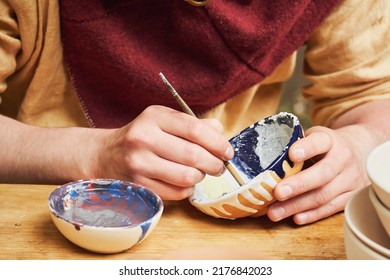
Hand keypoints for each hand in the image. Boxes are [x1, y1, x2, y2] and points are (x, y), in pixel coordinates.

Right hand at [94, 105, 233, 199]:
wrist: (106, 155)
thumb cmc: (143, 137)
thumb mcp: (163, 121)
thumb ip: (194, 125)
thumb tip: (220, 133)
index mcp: (154, 117)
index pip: (195, 129)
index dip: (218, 143)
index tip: (228, 152)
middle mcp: (144, 138)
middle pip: (194, 155)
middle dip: (215, 164)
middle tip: (219, 167)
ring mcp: (139, 164)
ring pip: (187, 177)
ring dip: (200, 177)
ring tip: (198, 173)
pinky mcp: (138, 185)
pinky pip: (177, 193)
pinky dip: (187, 190)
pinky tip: (183, 182)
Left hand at [267, 125, 372, 224]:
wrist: (359, 151)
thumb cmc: (324, 146)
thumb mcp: (312, 137)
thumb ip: (294, 144)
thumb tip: (262, 158)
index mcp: (330, 140)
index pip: (320, 141)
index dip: (307, 148)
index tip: (292, 154)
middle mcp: (343, 159)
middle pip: (323, 174)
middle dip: (299, 185)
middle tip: (277, 192)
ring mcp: (350, 179)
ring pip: (324, 195)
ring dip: (297, 205)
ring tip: (275, 212)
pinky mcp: (351, 197)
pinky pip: (331, 208)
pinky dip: (312, 215)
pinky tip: (295, 218)